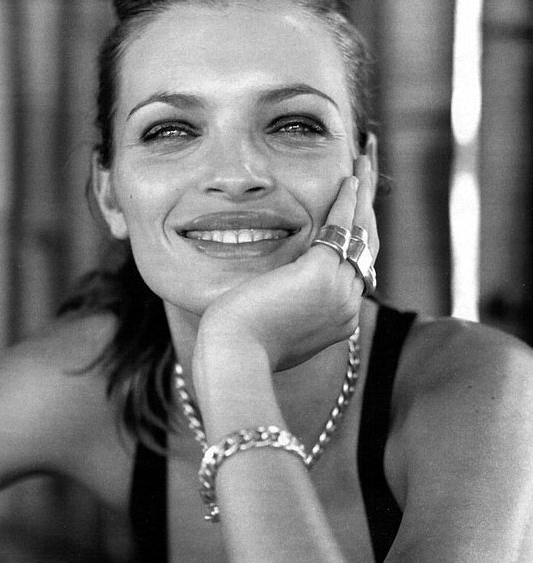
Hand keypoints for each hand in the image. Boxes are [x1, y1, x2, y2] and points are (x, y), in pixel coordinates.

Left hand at [198, 157, 378, 371]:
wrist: (236, 355)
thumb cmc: (242, 345)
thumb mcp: (275, 328)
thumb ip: (289, 308)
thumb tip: (281, 297)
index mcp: (339, 320)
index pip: (355, 270)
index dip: (357, 239)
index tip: (354, 217)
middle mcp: (348, 305)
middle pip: (367, 247)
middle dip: (368, 209)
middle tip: (367, 177)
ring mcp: (340, 290)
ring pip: (360, 231)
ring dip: (362, 194)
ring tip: (364, 164)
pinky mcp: (322, 273)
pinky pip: (341, 225)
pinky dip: (346, 199)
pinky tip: (347, 177)